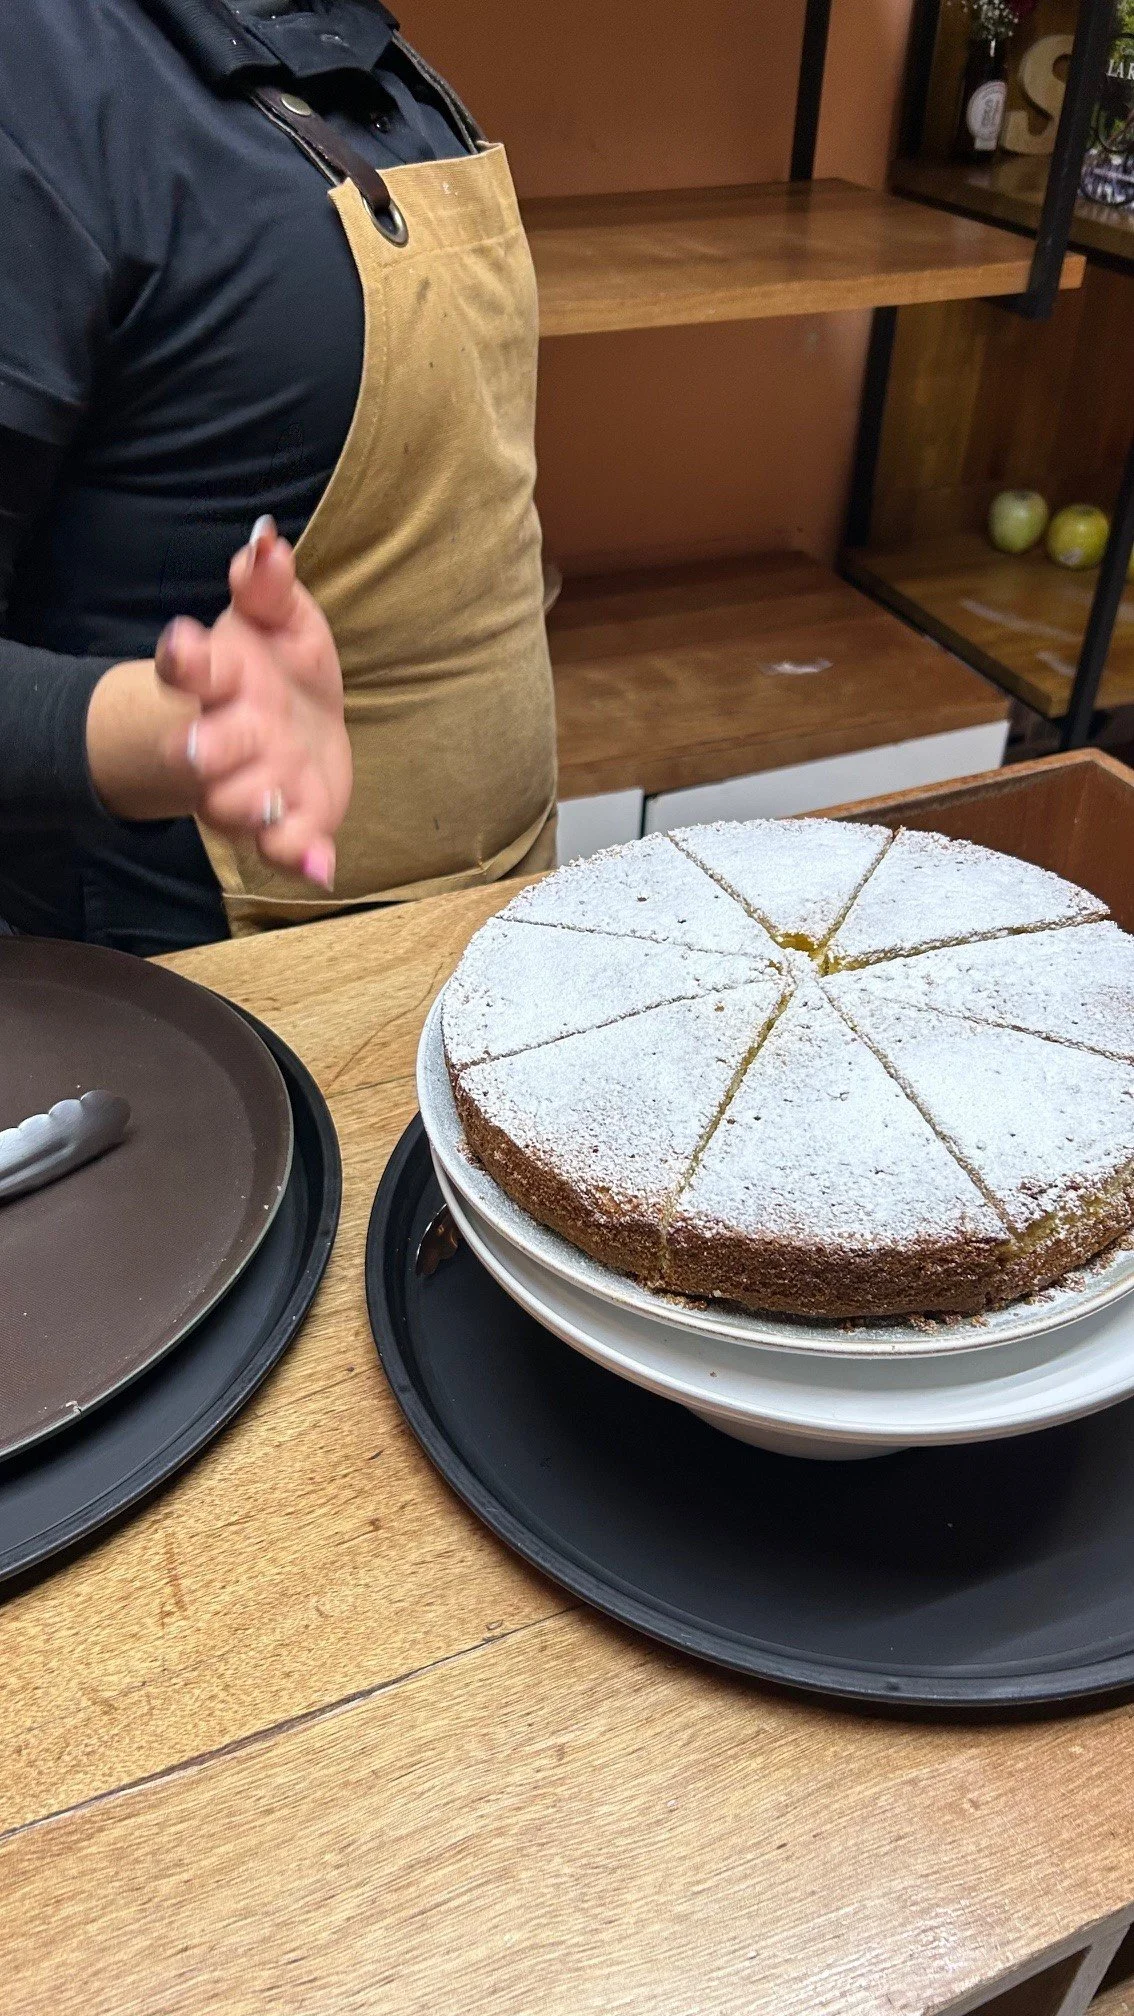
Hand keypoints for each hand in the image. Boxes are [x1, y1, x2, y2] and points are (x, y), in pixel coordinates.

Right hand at [156, 520, 351, 889]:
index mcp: (221, 680)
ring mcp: (255, 786)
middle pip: (206, 748)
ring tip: (271, 796)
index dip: (182, 657)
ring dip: (250, 802)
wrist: (299, 727)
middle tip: (198, 750)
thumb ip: (269, 586)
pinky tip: (322, 865)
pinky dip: (300, 858)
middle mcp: (228, 739)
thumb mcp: (282, 619)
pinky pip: (285, 849)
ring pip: (235, 804)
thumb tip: (267, 542)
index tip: (180, 644)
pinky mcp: (288, 824)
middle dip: (204, 749)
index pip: (189, 667)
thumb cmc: (282, 668)